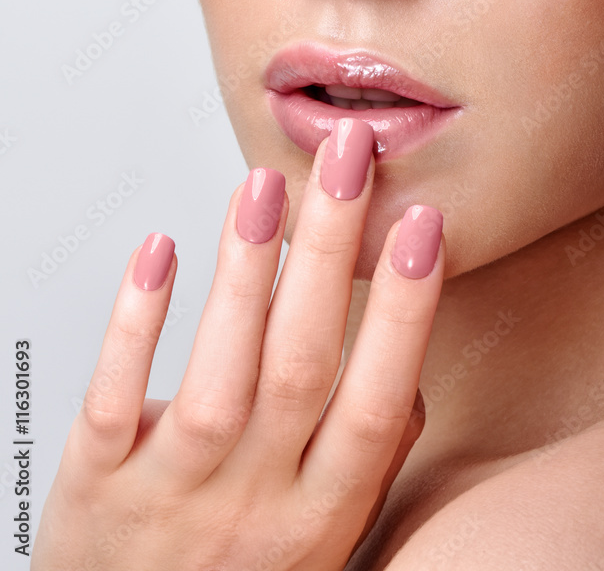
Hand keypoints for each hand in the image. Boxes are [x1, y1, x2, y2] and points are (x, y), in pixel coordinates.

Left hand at [31, 117, 444, 570]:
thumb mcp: (323, 541)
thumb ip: (367, 459)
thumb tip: (406, 371)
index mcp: (320, 511)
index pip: (375, 402)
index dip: (403, 312)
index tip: (421, 226)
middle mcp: (253, 501)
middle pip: (300, 363)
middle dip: (329, 249)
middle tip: (346, 158)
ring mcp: (172, 492)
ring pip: (218, 374)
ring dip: (245, 271)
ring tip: (265, 186)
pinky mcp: (96, 484)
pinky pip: (115, 397)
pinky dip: (137, 322)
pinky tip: (159, 251)